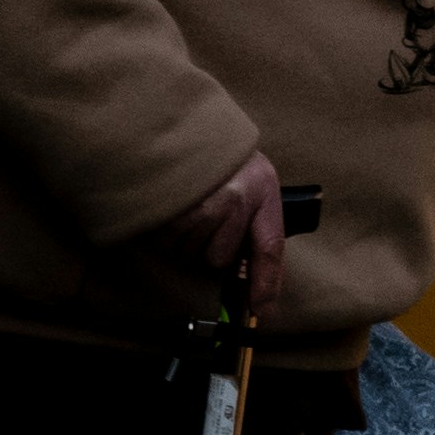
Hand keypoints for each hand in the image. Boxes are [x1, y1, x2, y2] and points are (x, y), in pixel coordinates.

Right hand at [170, 151, 286, 322]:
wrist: (177, 125)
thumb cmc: (219, 159)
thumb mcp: (253, 181)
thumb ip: (260, 228)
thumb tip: (260, 293)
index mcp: (260, 188)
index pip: (270, 247)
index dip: (266, 283)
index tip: (261, 310)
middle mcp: (232, 199)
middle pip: (218, 259)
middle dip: (209, 249)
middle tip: (206, 217)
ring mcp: (198, 206)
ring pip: (190, 255)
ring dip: (184, 241)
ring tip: (186, 207)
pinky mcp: (166, 211)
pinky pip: (166, 245)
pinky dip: (164, 235)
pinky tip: (169, 209)